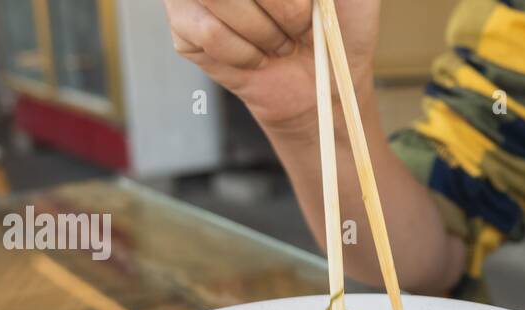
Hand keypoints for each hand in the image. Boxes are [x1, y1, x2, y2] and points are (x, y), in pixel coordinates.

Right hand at [162, 0, 380, 130]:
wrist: (325, 85)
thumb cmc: (341, 26)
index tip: (306, 5)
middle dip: (281, 6)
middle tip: (299, 27)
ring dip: (262, 31)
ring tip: (279, 43)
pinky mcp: (183, 27)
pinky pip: (210, 34)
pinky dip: (245, 54)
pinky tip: (258, 57)